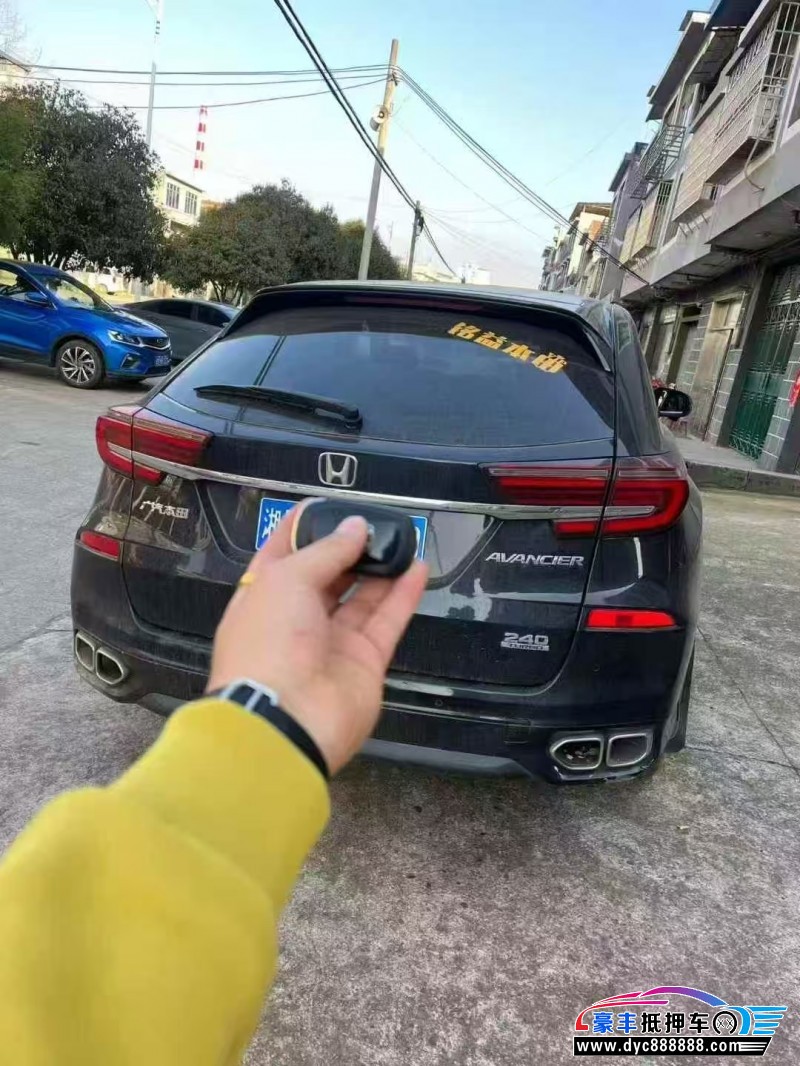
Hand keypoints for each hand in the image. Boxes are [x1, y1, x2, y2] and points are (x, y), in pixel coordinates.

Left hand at [207, 504, 427, 774]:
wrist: (285, 719)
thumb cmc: (269, 640)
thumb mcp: (287, 579)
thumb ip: (326, 551)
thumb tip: (356, 528)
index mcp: (263, 597)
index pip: (282, 555)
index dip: (303, 530)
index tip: (327, 506)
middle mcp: (296, 620)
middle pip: (327, 576)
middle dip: (348, 548)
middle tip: (376, 522)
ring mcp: (332, 642)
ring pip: (361, 597)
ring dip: (381, 568)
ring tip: (402, 537)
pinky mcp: (365, 662)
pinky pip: (387, 621)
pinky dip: (403, 595)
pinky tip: (419, 567)